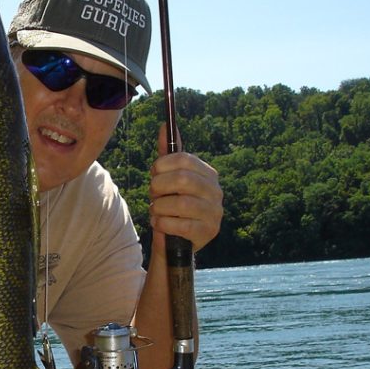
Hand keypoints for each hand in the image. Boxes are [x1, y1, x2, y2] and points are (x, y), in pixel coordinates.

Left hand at [148, 125, 223, 252]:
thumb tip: (164, 126)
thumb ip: (166, 155)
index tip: (153, 173)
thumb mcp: (168, 180)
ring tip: (156, 211)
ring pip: (180, 204)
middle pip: (182, 180)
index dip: (162, 165)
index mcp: (208, 174)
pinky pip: (180, 225)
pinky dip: (163, 224)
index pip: (184, 159)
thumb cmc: (171, 207)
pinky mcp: (208, 233)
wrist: (175, 242)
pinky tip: (160, 224)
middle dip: (159, 187)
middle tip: (153, 195)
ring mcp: (215, 213)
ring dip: (159, 208)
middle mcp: (216, 192)